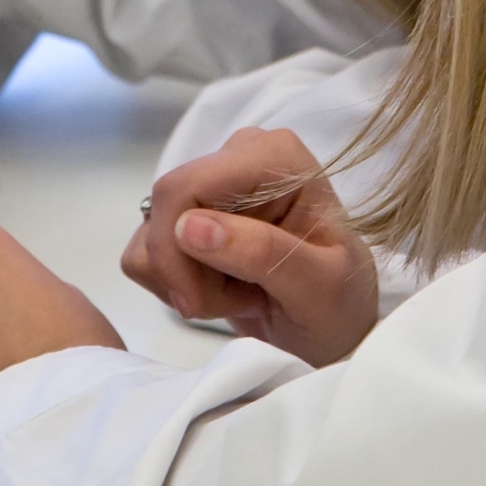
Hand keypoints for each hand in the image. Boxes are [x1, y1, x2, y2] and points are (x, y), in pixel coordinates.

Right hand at [122, 127, 376, 365]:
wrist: (335, 330)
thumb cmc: (340, 306)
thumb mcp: (318, 287)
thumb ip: (262, 253)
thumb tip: (189, 225)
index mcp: (274, 155)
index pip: (187, 185)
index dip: (175, 247)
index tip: (195, 302)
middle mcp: (238, 155)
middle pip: (163, 208)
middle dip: (184, 271)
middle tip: (231, 302)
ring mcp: (212, 183)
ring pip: (149, 234)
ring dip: (184, 282)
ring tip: (240, 295)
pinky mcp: (191, 215)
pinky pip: (145, 251)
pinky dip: (176, 284)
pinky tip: (224, 291)